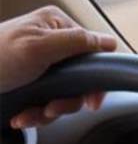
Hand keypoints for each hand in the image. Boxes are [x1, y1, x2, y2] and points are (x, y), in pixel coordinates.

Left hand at [0, 6, 117, 127]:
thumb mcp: (38, 47)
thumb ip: (78, 42)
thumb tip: (109, 42)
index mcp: (57, 26)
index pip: (95, 51)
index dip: (96, 78)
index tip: (90, 99)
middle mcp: (52, 44)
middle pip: (82, 79)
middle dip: (67, 100)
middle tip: (52, 108)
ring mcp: (40, 67)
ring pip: (64, 95)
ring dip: (49, 112)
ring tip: (31, 114)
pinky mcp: (29, 86)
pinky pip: (46, 104)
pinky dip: (36, 115)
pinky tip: (22, 117)